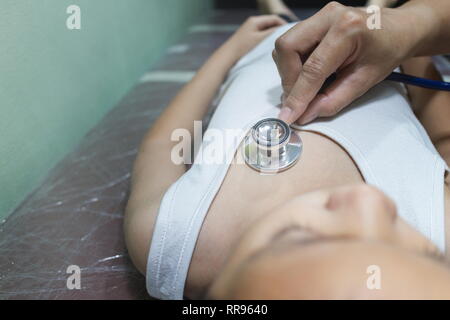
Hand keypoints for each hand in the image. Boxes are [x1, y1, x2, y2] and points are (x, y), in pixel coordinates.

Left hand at [226, 15, 285, 59]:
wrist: (227, 58)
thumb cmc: (243, 49)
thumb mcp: (260, 40)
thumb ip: (273, 33)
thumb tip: (284, 30)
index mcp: (255, 20)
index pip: (275, 18)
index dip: (284, 25)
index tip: (292, 35)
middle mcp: (252, 23)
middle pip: (271, 24)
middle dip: (279, 31)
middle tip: (287, 41)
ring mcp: (249, 31)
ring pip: (266, 31)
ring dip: (273, 37)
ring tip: (280, 46)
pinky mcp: (247, 39)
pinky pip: (261, 37)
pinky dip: (267, 41)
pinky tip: (270, 49)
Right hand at [273, 2, 426, 123]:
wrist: (398, 29)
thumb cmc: (387, 52)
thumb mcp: (365, 81)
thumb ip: (333, 100)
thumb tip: (303, 116)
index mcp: (347, 29)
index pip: (312, 68)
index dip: (297, 96)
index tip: (287, 117)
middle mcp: (328, 16)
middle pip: (287, 48)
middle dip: (288, 79)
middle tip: (298, 99)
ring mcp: (319, 15)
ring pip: (285, 45)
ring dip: (289, 72)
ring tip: (307, 85)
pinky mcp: (313, 20)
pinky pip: (291, 44)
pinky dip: (293, 64)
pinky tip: (310, 72)